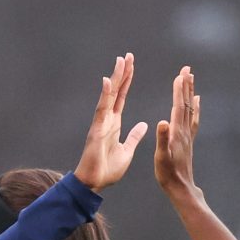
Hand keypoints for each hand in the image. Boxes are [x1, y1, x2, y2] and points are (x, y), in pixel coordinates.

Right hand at [71, 53, 146, 190]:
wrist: (95, 183)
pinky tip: (109, 81)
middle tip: (127, 56)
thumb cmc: (108, 169)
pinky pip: (102, 110)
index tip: (131, 66)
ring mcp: (101, 123)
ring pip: (109, 96)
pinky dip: (105, 95)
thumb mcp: (127, 150)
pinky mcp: (97, 130)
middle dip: (122, 74)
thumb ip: (134, 136)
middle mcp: (106, 120)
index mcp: (114, 123)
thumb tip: (143, 125)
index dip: (126, 81)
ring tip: (120, 61)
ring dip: (115, 78)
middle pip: (115, 92)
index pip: (121, 97)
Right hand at [154, 65, 203, 202]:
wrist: (181, 187)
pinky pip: (192, 118)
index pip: (178, 107)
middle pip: (186, 104)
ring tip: (191, 79)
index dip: (179, 90)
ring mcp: (187, 135)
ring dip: (190, 93)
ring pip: (190, 109)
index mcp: (176, 132)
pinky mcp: (188, 140)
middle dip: (186, 86)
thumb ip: (162, 139)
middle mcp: (184, 131)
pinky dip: (194, 107)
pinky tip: (195, 102)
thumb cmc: (168, 174)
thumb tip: (162, 122)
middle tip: (187, 69)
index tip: (180, 74)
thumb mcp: (161, 157)